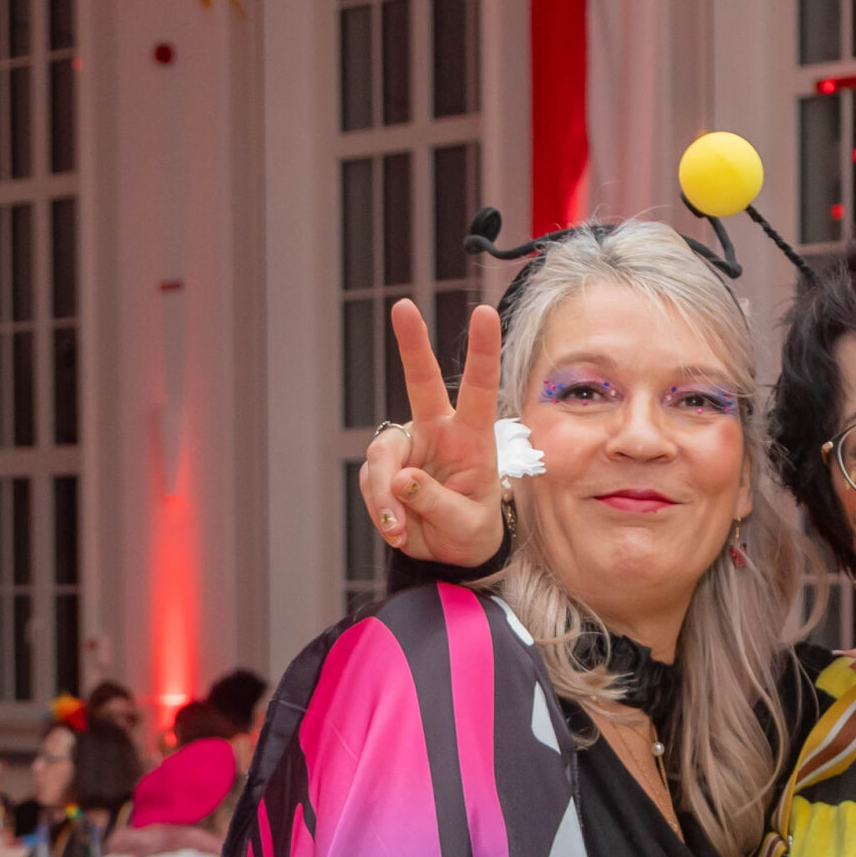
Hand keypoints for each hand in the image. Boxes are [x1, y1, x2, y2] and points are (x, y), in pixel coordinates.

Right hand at [356, 299, 506, 566]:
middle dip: (412, 344)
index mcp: (473, 438)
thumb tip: (401, 480)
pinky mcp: (384, 466)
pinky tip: (397, 528)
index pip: (480, 390)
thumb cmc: (470, 530)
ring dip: (384, 495)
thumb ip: (438, 502)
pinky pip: (371, 482)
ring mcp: (408, 446)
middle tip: (403, 305)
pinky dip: (380, 510)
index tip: (484, 312)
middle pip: (421, 382)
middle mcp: (439, 431)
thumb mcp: (466, 525)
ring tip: (400, 528)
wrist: (448, 551)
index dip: (482, 352)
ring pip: (383, 457)